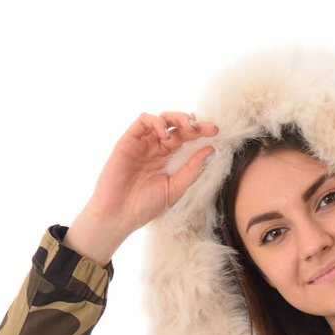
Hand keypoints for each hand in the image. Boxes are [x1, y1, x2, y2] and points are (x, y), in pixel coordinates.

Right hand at [74, 112, 219, 256]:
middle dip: (194, 124)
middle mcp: (157, 148)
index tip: (216, 133)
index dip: (201, 134)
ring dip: (177, 119)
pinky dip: (156, 122)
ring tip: (188, 128)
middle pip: (177, 127)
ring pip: (162, 119)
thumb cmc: (145, 206)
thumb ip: (192, 170)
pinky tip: (166, 133)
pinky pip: (143, 122)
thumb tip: (211, 150)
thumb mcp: (175, 189)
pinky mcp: (128, 140)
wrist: (119, 215)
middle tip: (207, 129)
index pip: (188, 140)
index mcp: (169, 159)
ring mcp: (143, 143)